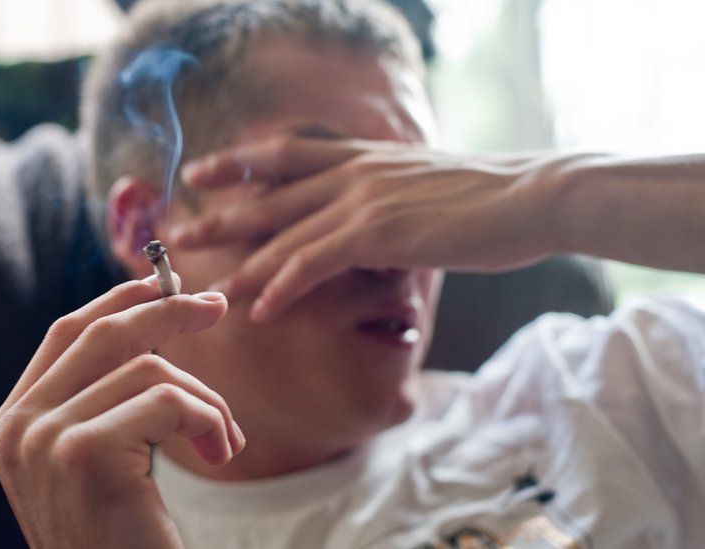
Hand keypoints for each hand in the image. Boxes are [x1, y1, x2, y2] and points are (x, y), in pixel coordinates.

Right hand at [0, 276, 244, 548]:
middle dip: (166, 309)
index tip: (164, 285)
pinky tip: (221, 452)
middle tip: (218, 305)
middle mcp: (16, 427)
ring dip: (205, 396)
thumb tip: (153, 317)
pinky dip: (210, 417)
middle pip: (102, 333)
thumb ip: (104, 398)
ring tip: (223, 438)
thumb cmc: (121, 538)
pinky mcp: (85, 454)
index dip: (119, 301)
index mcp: (12, 423)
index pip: (65, 333)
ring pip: (148, 367)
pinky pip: (169, 398)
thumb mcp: (100, 461)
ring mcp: (44, 440)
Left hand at [172, 136, 555, 320]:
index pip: (285, 152)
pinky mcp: (376, 233)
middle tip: (178, 231)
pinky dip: (282, 287)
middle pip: (268, 192)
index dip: (239, 161)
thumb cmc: (489, 198)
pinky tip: (260, 310)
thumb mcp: (427, 182)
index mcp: (362, 156)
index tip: (203, 170)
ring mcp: (361, 200)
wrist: (533, 197)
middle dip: (219, 213)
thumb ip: (389, 193)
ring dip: (241, 264)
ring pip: (283, 233)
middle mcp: (352, 172)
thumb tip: (374, 217)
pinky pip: (313, 263)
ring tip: (207, 288)